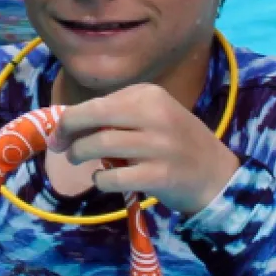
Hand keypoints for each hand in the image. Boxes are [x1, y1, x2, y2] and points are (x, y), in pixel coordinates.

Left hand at [51, 84, 240, 216]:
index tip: (59, 131)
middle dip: (68, 131)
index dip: (71, 117)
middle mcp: (154, 114)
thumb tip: (66, 123)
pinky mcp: (159, 176)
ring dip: (80, 155)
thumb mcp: (153, 116)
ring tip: (80, 160)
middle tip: (60, 146)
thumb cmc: (176, 143)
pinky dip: (100, 180)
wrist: (217, 175)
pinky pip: (113, 176)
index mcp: (149, 95)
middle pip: (93, 116)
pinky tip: (105, 179)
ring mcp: (158, 145)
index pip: (98, 102)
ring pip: (98, 145)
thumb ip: (116, 116)